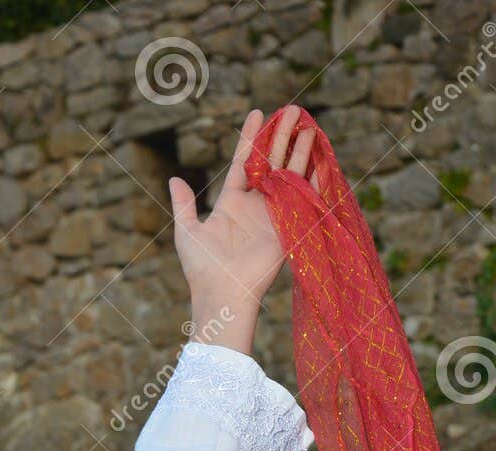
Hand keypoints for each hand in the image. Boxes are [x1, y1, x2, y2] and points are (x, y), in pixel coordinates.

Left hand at [170, 106, 318, 325]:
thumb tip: (174, 179)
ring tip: (308, 125)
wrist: (222, 295)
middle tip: (292, 110)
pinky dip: (313, 179)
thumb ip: (183, 205)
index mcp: (231, 202)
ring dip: (299, 150)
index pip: (244, 161)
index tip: (258, 113)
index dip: (251, 137)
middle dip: (280, 136)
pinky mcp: (287, 227)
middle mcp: (254, 205)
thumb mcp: (186, 232)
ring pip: (288, 174)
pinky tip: (321, 158)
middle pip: (270, 162)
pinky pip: (302, 197)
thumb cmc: (201, 268)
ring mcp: (273, 215)